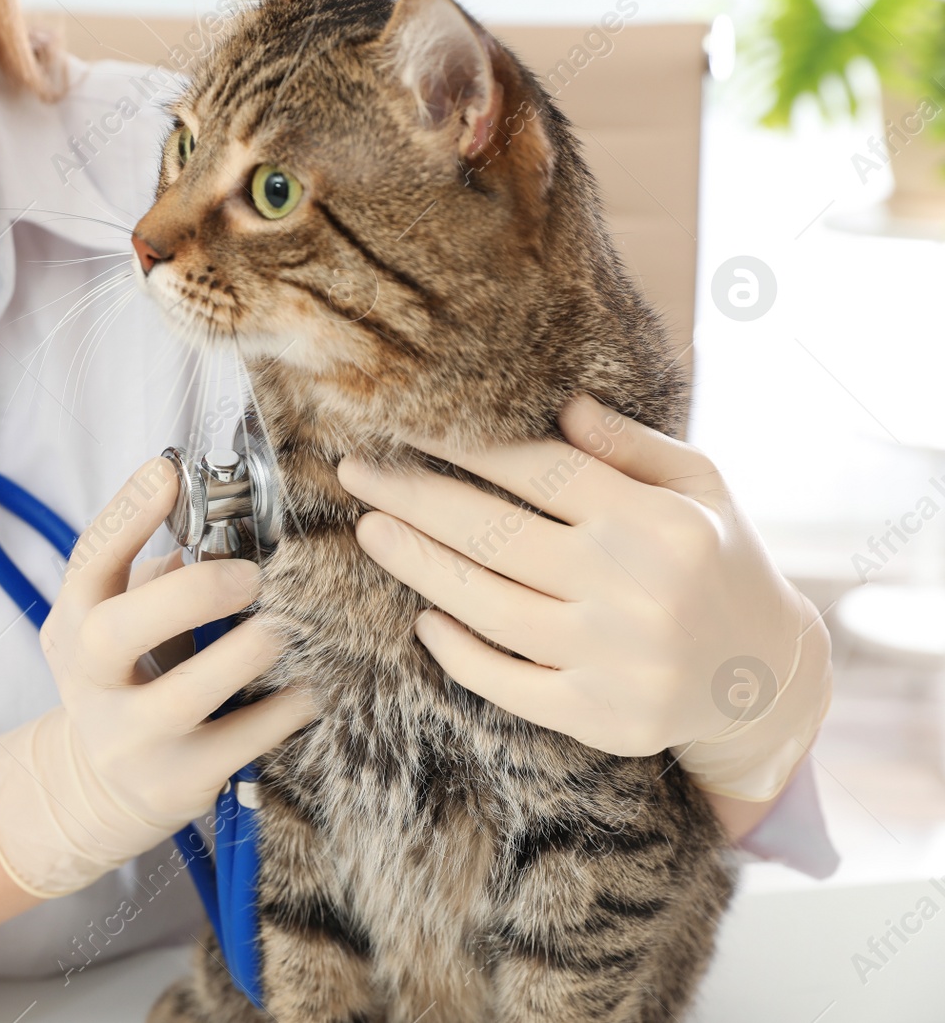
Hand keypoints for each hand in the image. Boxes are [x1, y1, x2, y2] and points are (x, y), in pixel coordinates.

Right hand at [0, 457, 317, 898]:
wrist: (100, 788)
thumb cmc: (130, 675)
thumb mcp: (119, 621)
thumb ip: (155, 576)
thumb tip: (222, 523)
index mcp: (73, 622)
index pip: (88, 560)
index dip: (128, 513)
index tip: (169, 470)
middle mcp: (89, 680)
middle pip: (115, 633)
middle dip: (187, 595)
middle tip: (250, 575)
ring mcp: (128, 736)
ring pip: (181, 696)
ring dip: (242, 654)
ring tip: (284, 629)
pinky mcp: (175, 780)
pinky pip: (237, 744)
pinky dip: (280, 712)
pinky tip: (310, 688)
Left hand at [336, 394, 831, 803]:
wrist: (766, 677)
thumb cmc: (718, 560)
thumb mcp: (700, 486)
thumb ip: (630, 445)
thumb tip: (561, 405)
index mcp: (654, 522)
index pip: (539, 473)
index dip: (466, 447)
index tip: (406, 425)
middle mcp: (633, 589)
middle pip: (494, 535)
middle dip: (414, 497)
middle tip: (356, 472)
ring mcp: (614, 659)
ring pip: (486, 606)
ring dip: (417, 565)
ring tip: (370, 529)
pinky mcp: (599, 717)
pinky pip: (505, 681)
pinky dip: (458, 651)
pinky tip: (425, 616)